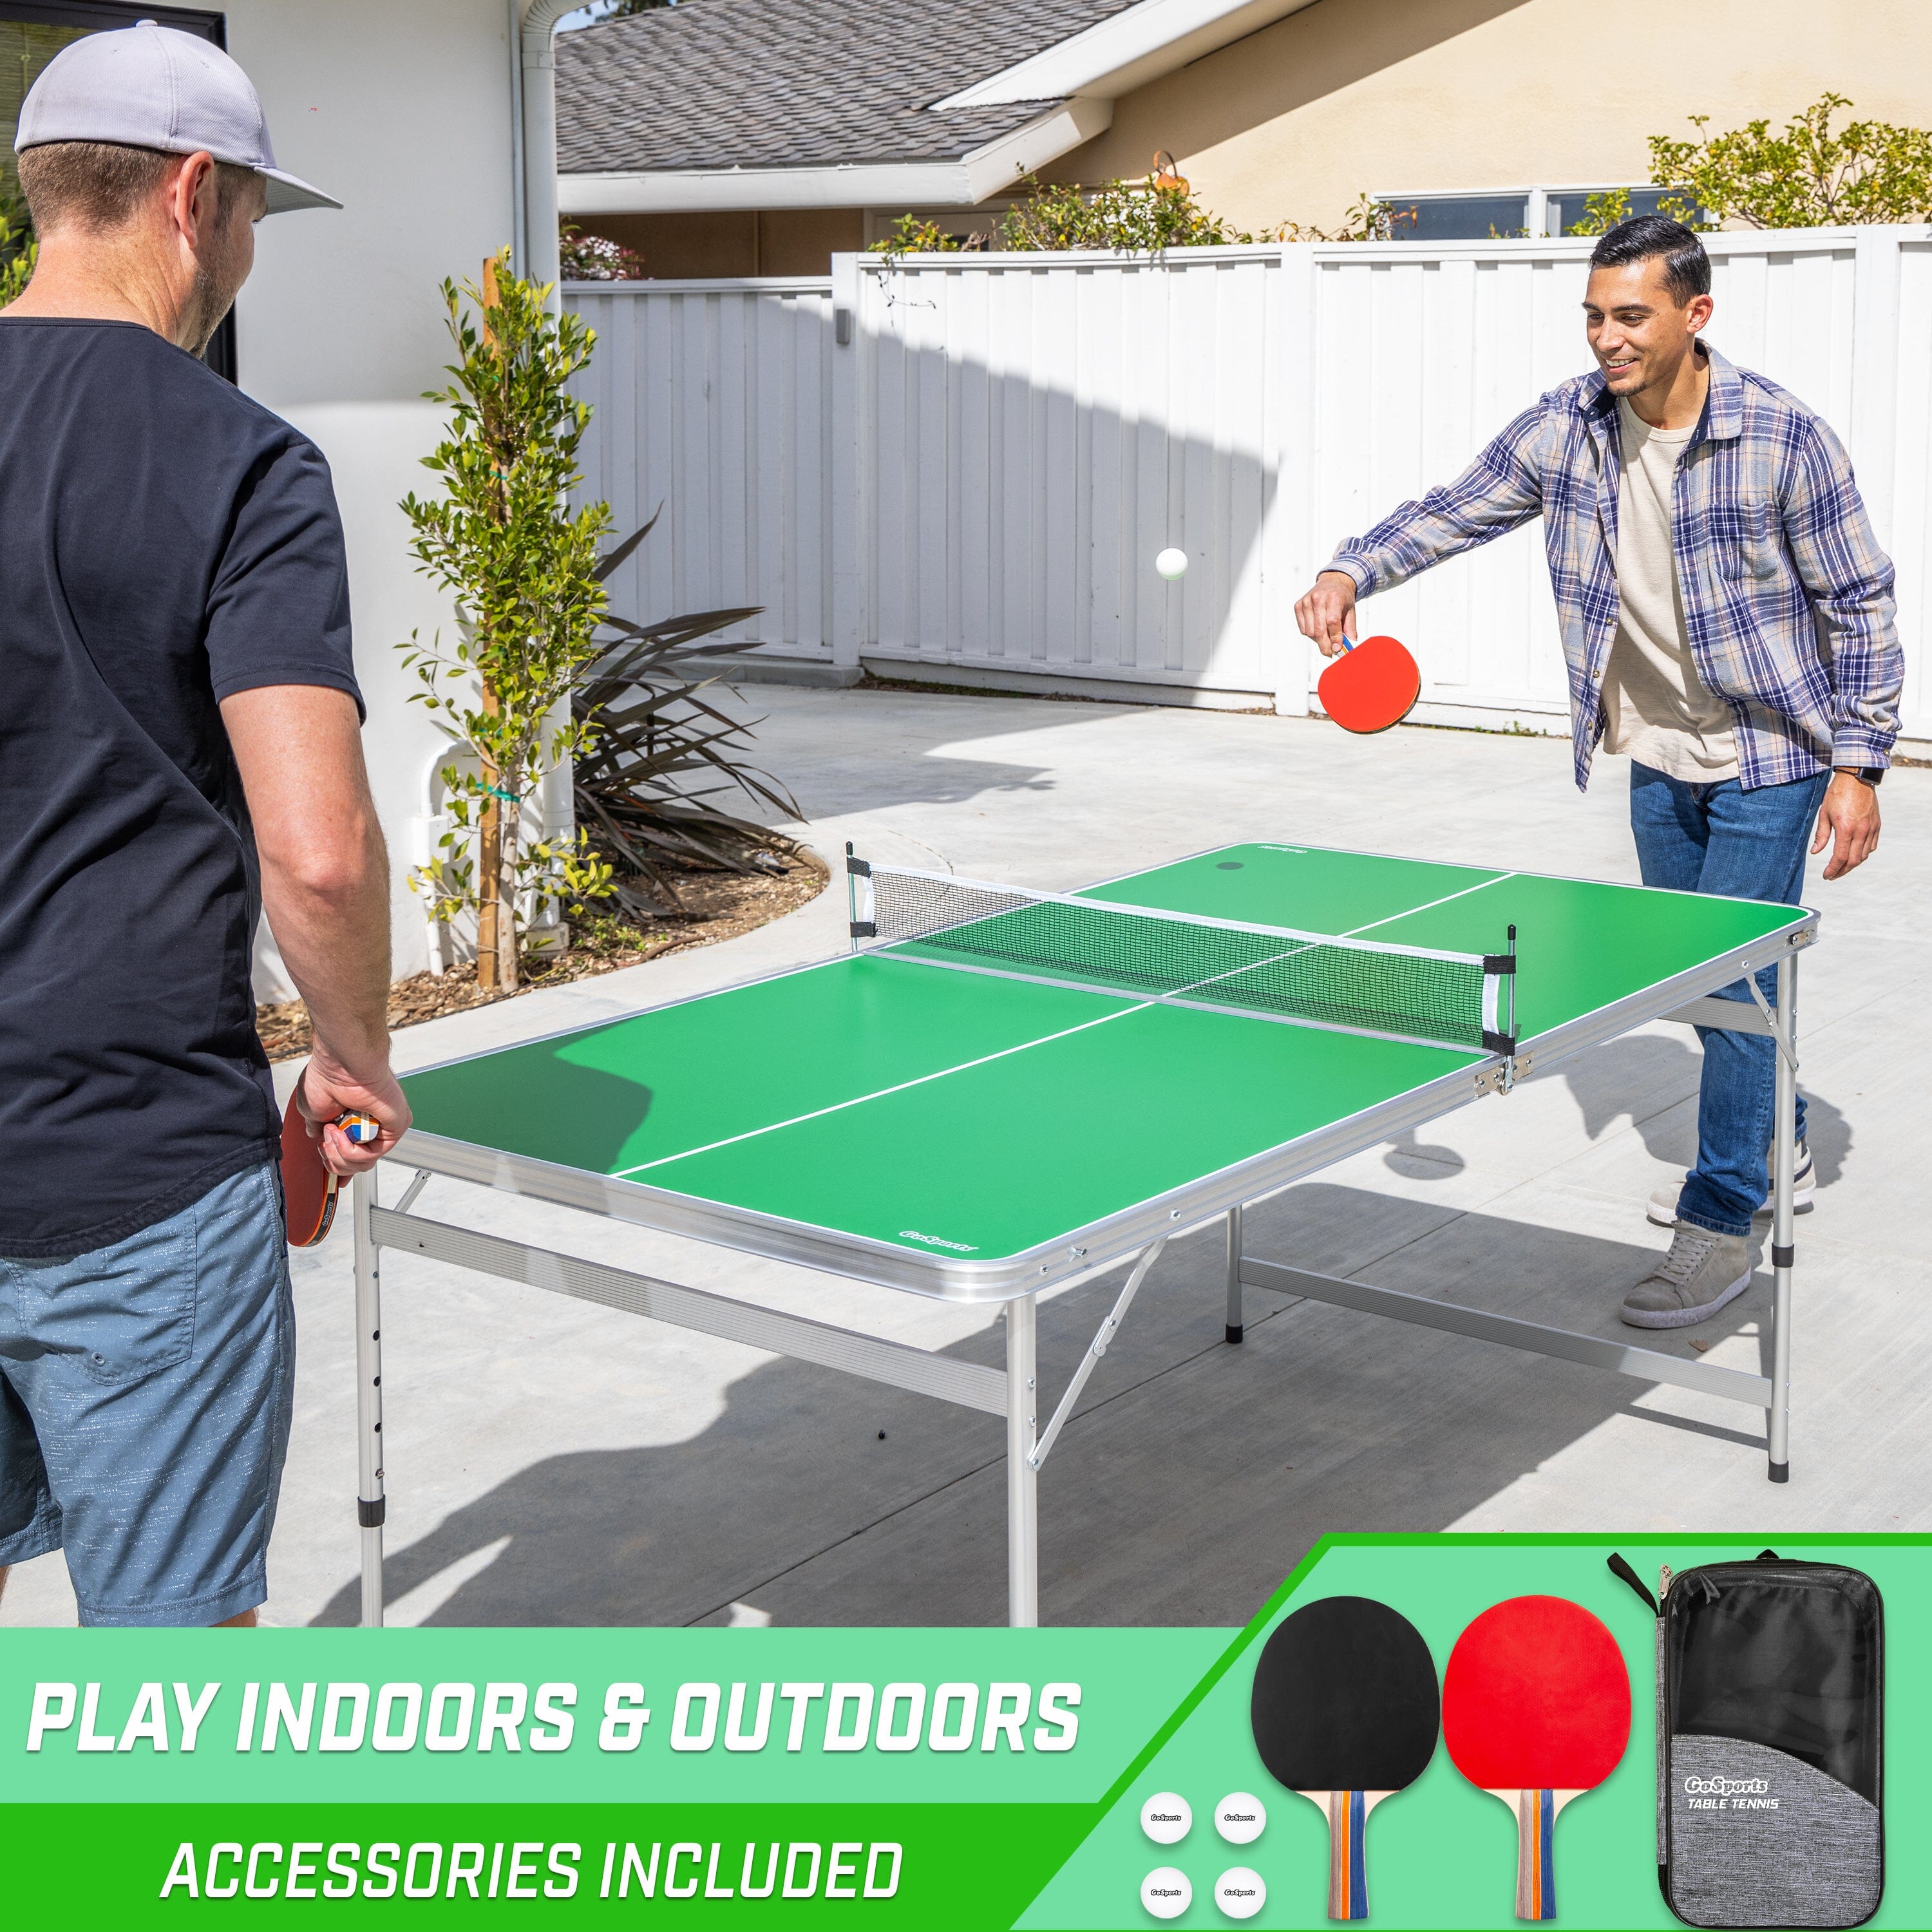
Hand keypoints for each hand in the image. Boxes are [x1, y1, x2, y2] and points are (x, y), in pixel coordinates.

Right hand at [296, 1049, 410, 1178]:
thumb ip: (318, 1129)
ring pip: (362, 1165)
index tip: (337, 1183)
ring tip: (332, 1133)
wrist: (341, 1066)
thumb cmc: (327, 1079)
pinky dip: (350, 1150)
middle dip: (333, 1160)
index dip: (342, 1171)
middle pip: (355, 1166)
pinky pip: (372, 1156)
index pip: (354, 1156)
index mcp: (353, 1124)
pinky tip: (340, 1134)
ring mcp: (383, 1129)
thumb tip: (318, 1138)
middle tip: (326, 1142)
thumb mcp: (313, 1111)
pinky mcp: (395, 1129)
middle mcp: (370, 1127)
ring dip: (338, 1153)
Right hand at [1295, 570, 1359, 656]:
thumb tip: (1349, 646)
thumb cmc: (1342, 597)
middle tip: (1329, 652)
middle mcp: (1318, 598)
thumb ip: (1350, 629)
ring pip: (1309, 631)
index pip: (1332, 622)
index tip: (1337, 648)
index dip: (1334, 637)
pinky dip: (1310, 633)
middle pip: (1319, 629)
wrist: (1332, 582)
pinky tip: (1317, 628)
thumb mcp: (1350, 611)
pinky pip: (1303, 628)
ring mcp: (1306, 602)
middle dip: (1325, 644)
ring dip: (1318, 639)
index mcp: (1334, 598)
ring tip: (1325, 637)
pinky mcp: (1298, 606)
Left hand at [1812, 771, 1880, 880]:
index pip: (1840, 858)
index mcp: (1846, 829)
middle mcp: (1861, 831)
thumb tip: (1815, 852)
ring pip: (1864, 855)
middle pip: (1853, 860)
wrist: (1856, 778)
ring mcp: (1871, 828)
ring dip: (1853, 864)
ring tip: (1841, 867)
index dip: (1832, 869)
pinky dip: (1863, 853)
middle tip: (1832, 875)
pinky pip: (1872, 845)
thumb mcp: (1824, 813)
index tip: (1826, 876)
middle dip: (1842, 871)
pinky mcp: (1876, 824)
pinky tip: (1854, 854)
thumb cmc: (1837, 794)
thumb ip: (1821, 835)